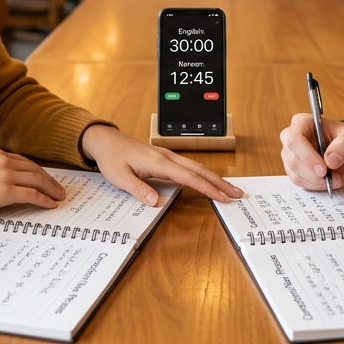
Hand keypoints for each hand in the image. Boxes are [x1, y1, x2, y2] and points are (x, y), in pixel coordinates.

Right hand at [0, 148, 66, 215]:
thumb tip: (7, 181)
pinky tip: (51, 205)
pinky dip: (44, 200)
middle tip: (59, 190)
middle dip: (50, 181)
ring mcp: (5, 175)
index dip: (40, 172)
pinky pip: (32, 195)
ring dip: (51, 190)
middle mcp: (4, 161)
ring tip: (59, 198)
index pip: (26, 162)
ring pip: (37, 181)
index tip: (47, 179)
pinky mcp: (5, 191)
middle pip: (36, 170)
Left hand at [80, 124, 242, 205]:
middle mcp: (166, 157)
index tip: (223, 197)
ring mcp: (167, 156)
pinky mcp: (165, 158)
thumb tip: (156, 202)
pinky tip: (209, 181)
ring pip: (197, 167)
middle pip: (199, 170)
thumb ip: (138, 189)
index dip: (208, 188)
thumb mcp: (119, 177)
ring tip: (230, 189)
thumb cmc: (112, 158)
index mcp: (158, 162)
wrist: (106, 140)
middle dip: (220, 182)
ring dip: (214, 178)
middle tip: (238, 194)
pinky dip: (203, 174)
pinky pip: (189, 166)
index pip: (189, 177)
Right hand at [280, 114, 343, 191]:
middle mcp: (290, 138)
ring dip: (318, 182)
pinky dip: (316, 186)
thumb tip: (330, 161)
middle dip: (314, 174)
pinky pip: (300, 182)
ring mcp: (290, 155)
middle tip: (336, 179)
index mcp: (301, 123)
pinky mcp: (293, 169)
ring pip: (296, 174)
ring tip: (338, 179)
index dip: (307, 157)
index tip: (323, 170)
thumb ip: (343, 146)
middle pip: (294, 160)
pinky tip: (330, 181)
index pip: (295, 140)